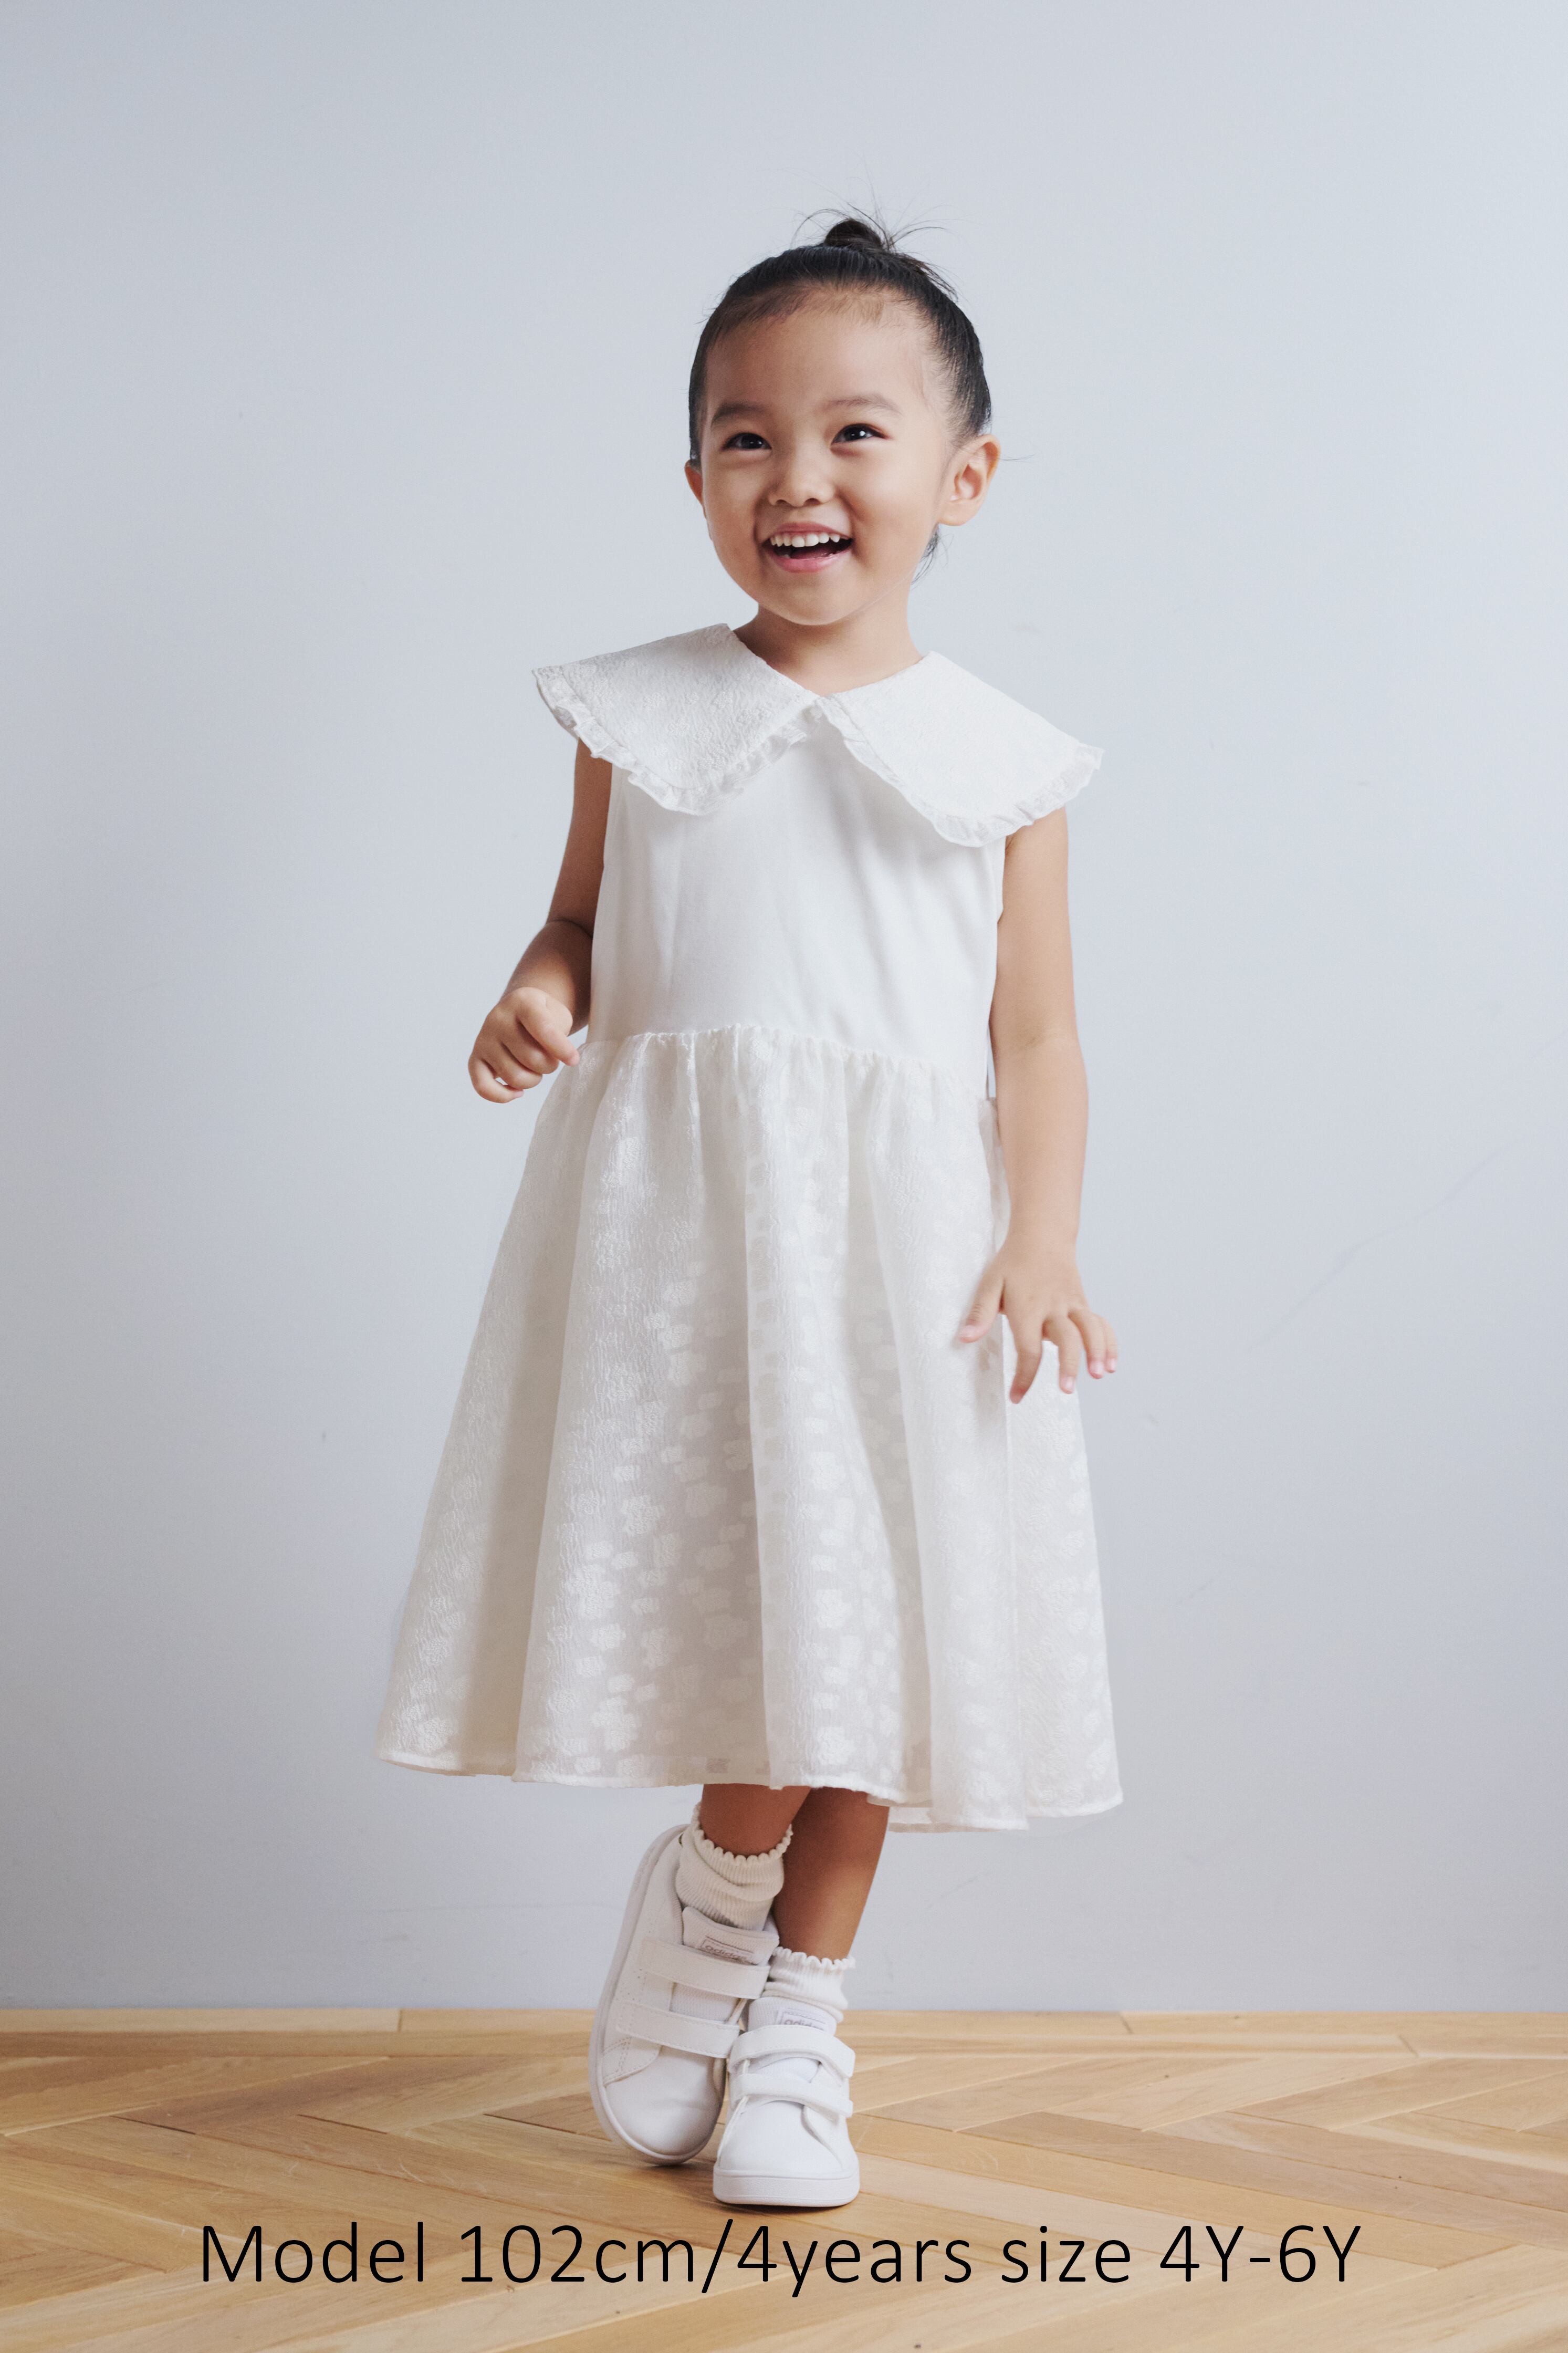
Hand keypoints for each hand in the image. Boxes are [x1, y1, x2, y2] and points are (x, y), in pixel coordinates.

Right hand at [469, 985, 578, 1100]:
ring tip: (535, 1069)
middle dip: (549, 1065)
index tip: (574, 1060)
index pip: (543, 1028)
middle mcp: (498, 1018)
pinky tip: (518, 1092)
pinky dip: (503, 1096)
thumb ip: (558, 1034)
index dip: (561, 1048)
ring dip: (533, 1080)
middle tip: (550, 1059)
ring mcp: (484, 1039)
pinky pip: (483, 1087)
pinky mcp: (475, 1058)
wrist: (519, 1013)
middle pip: (531, 1058)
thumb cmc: (544, 1017)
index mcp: (522, 1001)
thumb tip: (551, 1060)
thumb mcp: (558, 1014)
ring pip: (514, 1076)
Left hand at [958, 1241, 1118, 1400]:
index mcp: (1027, 1307)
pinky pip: (1100, 1323)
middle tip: (1065, 1390)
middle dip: (1068, 1365)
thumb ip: (980, 1313)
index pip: (1028, 1348)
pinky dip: (1109, 1342)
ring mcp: (1072, 1304)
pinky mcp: (1083, 1304)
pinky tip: (1112, 1364)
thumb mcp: (990, 1283)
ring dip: (1097, 1351)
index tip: (1016, 1397)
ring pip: (1090, 1329)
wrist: (1042, 1236)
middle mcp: (1053, 1307)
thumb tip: (965, 1339)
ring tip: (1099, 1374)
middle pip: (1066, 1338)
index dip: (1024, 1376)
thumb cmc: (1012, 1263)